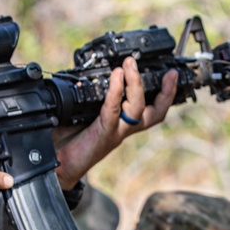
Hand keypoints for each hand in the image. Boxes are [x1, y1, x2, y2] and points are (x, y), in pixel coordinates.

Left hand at [53, 56, 176, 189]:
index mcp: (123, 122)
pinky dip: (116, 91)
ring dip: (136, 84)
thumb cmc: (68, 140)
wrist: (58, 165)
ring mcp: (116, 131)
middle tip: (170, 73)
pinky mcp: (103, 134)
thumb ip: (89, 95)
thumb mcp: (82, 112)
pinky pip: (113, 110)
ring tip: (131, 64)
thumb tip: (86, 72)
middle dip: (167, 93)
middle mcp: (124, 127)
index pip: (151, 109)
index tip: (171, 74)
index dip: (165, 94)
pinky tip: (116, 76)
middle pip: (155, 113)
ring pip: (138, 109)